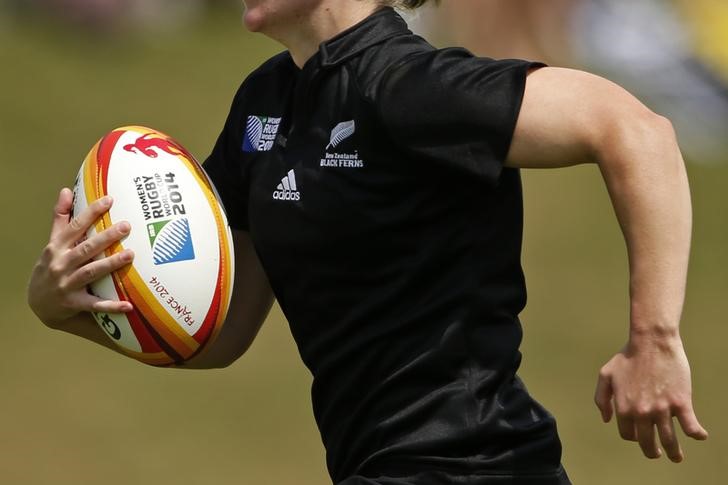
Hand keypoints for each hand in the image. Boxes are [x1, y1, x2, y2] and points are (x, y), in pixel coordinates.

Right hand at [27, 188, 134, 326]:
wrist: (38, 303)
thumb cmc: (51, 266)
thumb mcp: (52, 242)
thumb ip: (61, 218)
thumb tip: (66, 190)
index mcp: (57, 247)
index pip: (75, 226)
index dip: (91, 213)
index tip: (109, 200)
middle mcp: (61, 264)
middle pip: (85, 249)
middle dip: (106, 237)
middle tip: (127, 226)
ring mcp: (67, 285)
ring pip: (91, 272)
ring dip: (110, 264)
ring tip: (130, 254)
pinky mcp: (74, 303)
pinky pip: (95, 304)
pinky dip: (111, 306)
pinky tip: (129, 305)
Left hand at [594, 336, 707, 461]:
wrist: (651, 342)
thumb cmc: (627, 357)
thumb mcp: (606, 375)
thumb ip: (602, 399)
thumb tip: (607, 420)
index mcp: (623, 408)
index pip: (628, 434)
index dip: (633, 437)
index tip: (640, 435)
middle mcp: (641, 412)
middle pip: (647, 443)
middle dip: (651, 452)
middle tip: (656, 453)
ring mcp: (662, 409)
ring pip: (669, 441)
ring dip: (674, 452)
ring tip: (676, 456)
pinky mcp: (680, 403)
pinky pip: (691, 427)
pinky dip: (697, 434)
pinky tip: (700, 436)